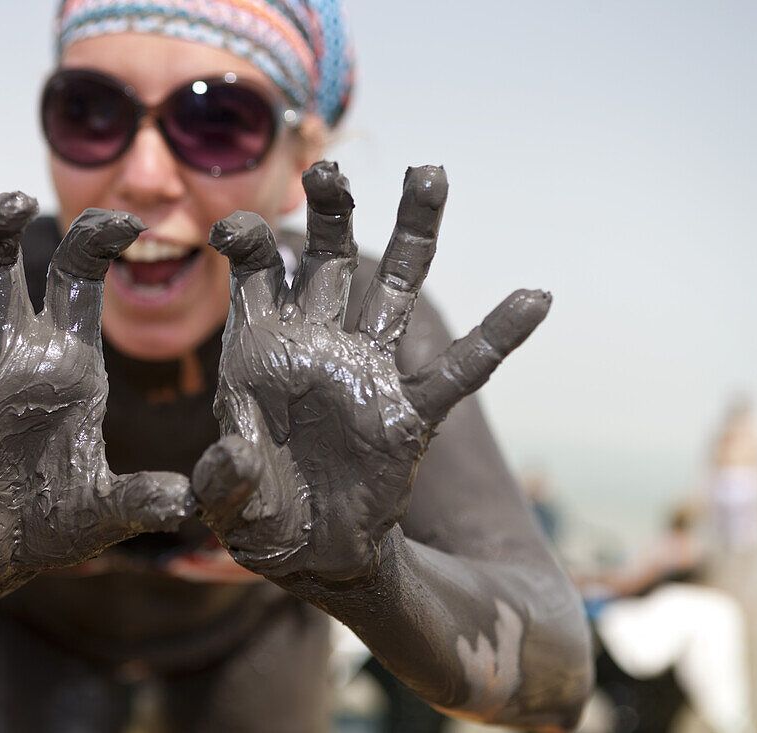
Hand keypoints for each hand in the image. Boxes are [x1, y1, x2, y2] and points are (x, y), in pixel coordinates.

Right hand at [0, 195, 192, 589]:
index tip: (127, 222)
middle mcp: (4, 357)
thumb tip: (188, 502)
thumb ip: (145, 498)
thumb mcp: (110, 508)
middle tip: (8, 202)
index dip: (96, 241)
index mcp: (64, 358)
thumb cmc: (61, 516)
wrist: (8, 556)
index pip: (76, 276)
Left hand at [193, 162, 548, 581]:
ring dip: (412, 231)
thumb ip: (221, 481)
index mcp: (261, 350)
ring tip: (429, 172)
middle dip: (332, 213)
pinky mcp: (409, 414)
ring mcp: (368, 372)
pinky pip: (460, 370)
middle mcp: (317, 346)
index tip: (232, 231)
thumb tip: (230, 459)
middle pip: (329, 260)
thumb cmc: (259, 513)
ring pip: (396, 288)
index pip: (258, 273)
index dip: (250, 242)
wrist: (308, 550)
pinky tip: (535, 297)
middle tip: (329, 171)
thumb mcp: (227, 501)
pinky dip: (497, 337)